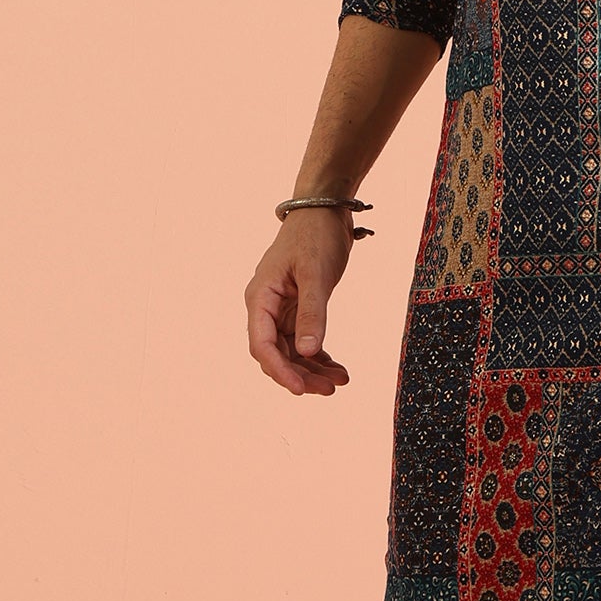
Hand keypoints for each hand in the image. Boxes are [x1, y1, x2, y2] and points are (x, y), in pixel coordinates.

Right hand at [244, 211, 353, 396]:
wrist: (324, 211)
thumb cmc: (315, 236)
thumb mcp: (316, 274)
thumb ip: (312, 313)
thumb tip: (308, 353)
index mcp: (260, 298)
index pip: (262, 345)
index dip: (280, 370)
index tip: (301, 389)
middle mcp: (266, 308)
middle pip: (276, 354)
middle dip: (300, 374)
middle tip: (329, 389)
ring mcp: (281, 310)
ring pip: (292, 351)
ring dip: (312, 369)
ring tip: (339, 381)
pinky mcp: (298, 308)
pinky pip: (305, 341)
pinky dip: (319, 356)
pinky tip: (338, 368)